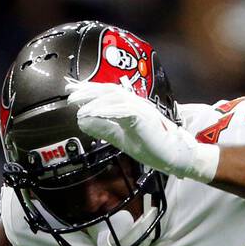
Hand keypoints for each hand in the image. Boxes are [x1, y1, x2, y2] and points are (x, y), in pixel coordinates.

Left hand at [65, 80, 216, 181]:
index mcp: (130, 106)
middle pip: (107, 90)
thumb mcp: (121, 138)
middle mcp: (135, 102)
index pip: (106, 93)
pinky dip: (105, 111)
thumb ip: (104, 128)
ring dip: (93, 100)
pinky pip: (121, 110)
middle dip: (87, 90)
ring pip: (113, 98)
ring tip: (77, 106)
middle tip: (70, 93)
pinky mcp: (143, 117)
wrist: (174, 156)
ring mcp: (140, 108)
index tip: (71, 89)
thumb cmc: (152, 147)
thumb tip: (82, 121)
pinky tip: (92, 114)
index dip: (87, 89)